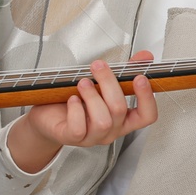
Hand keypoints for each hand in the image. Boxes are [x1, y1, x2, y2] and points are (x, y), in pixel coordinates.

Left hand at [15, 50, 159, 162]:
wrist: (48, 115)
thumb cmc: (76, 99)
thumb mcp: (102, 84)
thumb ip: (125, 72)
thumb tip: (145, 57)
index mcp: (123, 119)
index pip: (146, 116)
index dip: (147, 98)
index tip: (140, 77)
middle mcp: (111, 130)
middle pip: (119, 110)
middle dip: (109, 84)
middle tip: (98, 66)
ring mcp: (92, 136)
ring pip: (102, 121)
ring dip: (92, 96)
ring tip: (82, 82)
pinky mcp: (72, 137)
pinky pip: (78, 128)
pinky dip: (76, 110)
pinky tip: (72, 99)